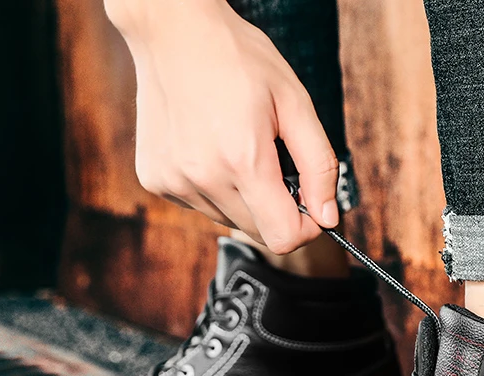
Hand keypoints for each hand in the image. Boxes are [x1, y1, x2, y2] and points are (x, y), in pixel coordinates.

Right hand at [105, 0, 337, 252]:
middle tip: (274, 165)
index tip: (309, 207)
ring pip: (228, 222)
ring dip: (243, 199)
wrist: (172, 29)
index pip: (283, 238)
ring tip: (235, 148)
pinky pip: (200, 206)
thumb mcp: (295, 103)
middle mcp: (203, 178)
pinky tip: (208, 149)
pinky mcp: (155, 180)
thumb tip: (328, 218)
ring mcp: (174, 182)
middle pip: (258, 233)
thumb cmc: (237, 59)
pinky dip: (214, 189)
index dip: (305, 228)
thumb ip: (318, 166)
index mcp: (243, 160)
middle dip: (276, 210)